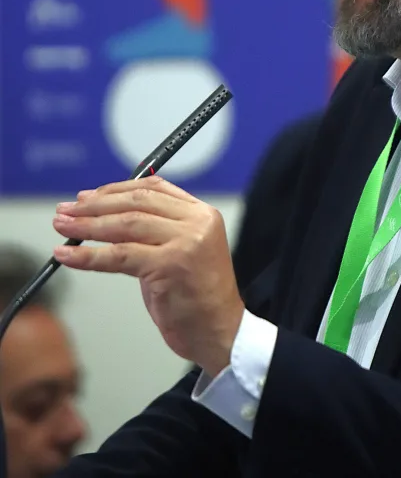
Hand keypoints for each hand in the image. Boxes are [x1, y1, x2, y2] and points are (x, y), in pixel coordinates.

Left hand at [52, 177, 243, 376]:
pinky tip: (67, 255)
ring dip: (87, 225)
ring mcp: (185, 242)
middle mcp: (196, 222)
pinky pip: (119, 256)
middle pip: (136, 202)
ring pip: (126, 225)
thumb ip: (154, 231)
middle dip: (95, 206)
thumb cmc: (196, 296)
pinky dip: (88, 255)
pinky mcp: (170, 265)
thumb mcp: (180, 251)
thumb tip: (107, 218)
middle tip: (65, 211)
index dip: (115, 190)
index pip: (153, 188)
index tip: (87, 197)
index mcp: (201, 213)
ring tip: (62, 227)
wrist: (219, 332)